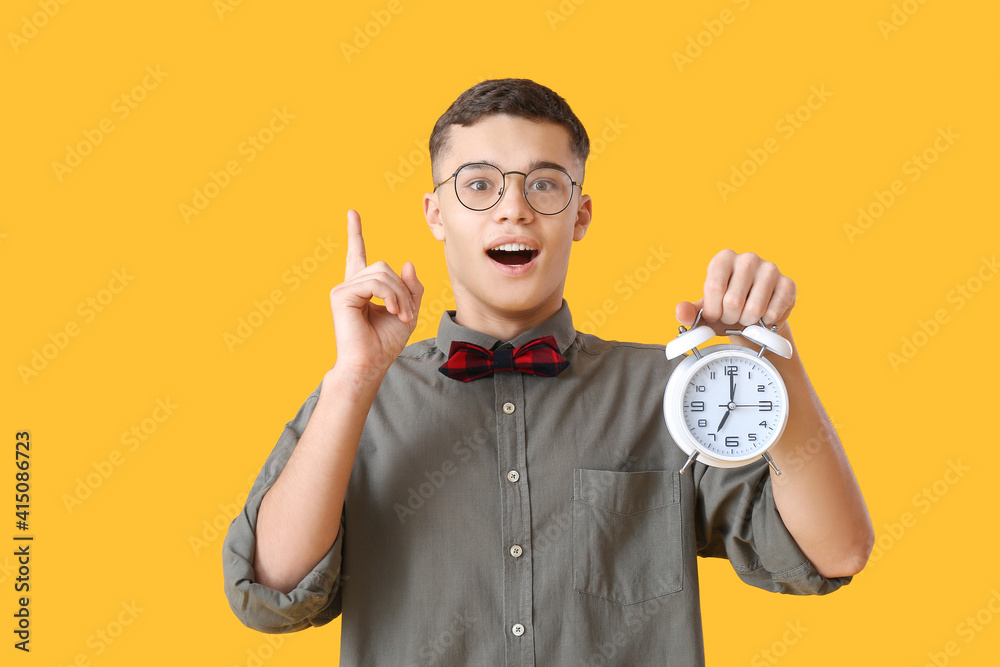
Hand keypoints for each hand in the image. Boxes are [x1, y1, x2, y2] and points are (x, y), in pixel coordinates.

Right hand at [328, 210, 423, 380]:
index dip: (355, 233)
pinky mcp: (341, 295)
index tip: (352, 212)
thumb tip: (408, 263)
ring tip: (401, 315)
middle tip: (407, 313)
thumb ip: (411, 288)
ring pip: (381, 273)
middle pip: (383, 266)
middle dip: (402, 288)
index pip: (358, 254)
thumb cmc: (385, 343)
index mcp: (362, 287)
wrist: (370, 364)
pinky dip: (390, 297)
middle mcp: (350, 285)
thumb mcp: (408, 311)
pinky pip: (374, 283)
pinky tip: (393, 312)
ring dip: (399, 295)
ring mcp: (343, 289)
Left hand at [675, 249, 795, 334]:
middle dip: (730, 318)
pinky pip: (774, 312)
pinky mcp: (788, 284)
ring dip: (748, 322)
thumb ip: (689, 311)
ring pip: (754, 308)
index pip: (713, 287)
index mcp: (723, 259)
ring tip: (746, 318)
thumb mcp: (705, 311)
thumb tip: (681, 311)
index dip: (713, 310)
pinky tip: (763, 317)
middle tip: (732, 318)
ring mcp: (770, 269)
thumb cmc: (726, 310)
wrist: (754, 318)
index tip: (715, 315)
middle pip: (733, 300)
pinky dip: (765, 323)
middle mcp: (748, 259)